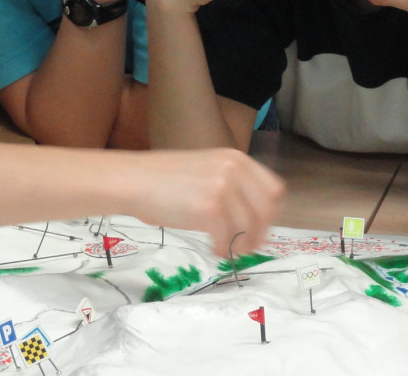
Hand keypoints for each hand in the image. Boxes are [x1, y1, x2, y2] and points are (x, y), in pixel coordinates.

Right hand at [133, 148, 285, 256]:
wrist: (133, 180)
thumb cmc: (164, 179)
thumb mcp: (207, 169)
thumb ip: (231, 184)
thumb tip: (254, 217)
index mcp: (236, 158)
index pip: (274, 189)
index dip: (271, 214)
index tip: (261, 230)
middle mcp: (234, 169)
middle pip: (266, 210)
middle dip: (260, 234)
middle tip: (247, 247)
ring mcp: (223, 187)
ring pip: (249, 228)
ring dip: (241, 245)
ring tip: (226, 250)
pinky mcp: (209, 208)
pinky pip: (228, 238)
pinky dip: (224, 250)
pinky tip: (214, 250)